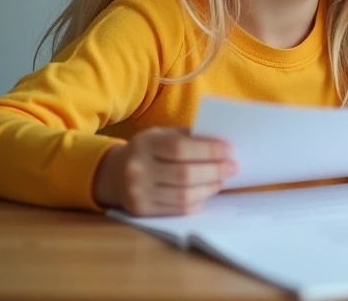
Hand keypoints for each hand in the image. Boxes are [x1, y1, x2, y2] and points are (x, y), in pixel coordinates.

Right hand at [93, 127, 236, 215]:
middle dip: (215, 171)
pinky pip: (178, 210)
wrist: (114, 173)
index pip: (181, 148)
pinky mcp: (142, 212)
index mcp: (144, 145)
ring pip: (184, 196)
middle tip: (233, 167)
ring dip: (209, 188)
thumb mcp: (162, 135)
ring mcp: (138, 194)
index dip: (208, 150)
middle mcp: (137, 170)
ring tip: (222, 180)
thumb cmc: (149, 150)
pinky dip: (197, 201)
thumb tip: (222, 144)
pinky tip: (207, 192)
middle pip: (185, 174)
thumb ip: (188, 137)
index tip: (229, 150)